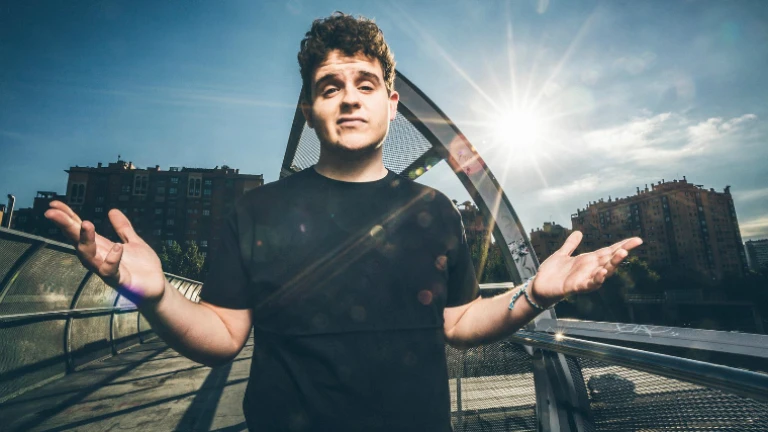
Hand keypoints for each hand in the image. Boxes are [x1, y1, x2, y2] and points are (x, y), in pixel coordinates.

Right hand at [45, 201, 165, 306]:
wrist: (156, 288)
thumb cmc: (142, 267)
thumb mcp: (134, 242)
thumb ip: (123, 228)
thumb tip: (112, 210)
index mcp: (102, 248)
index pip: (80, 231)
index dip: (68, 217)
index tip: (54, 204)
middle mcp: (100, 259)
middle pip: (77, 242)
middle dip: (66, 227)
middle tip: (52, 213)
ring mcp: (108, 271)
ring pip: (89, 258)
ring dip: (85, 241)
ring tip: (85, 224)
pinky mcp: (120, 281)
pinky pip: (110, 272)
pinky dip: (112, 259)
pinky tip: (116, 247)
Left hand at [530, 231, 642, 307]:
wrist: (539, 286)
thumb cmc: (551, 273)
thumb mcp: (561, 254)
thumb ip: (570, 245)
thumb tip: (578, 232)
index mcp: (588, 260)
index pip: (608, 251)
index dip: (622, 245)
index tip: (636, 240)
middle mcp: (589, 269)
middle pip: (609, 260)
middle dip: (621, 252)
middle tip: (633, 244)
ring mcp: (584, 278)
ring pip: (604, 271)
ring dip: (613, 263)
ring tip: (622, 253)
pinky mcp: (576, 287)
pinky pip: (589, 284)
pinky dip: (597, 278)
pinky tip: (602, 272)